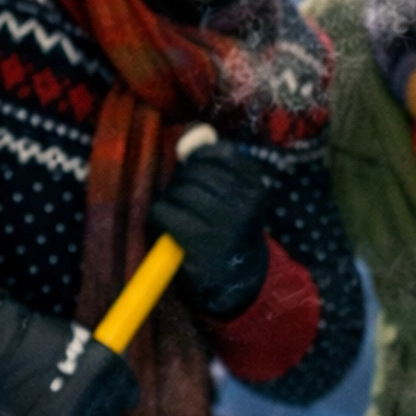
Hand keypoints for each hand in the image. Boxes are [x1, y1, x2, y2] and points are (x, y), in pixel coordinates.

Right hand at [0, 292, 138, 415]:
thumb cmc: (23, 339)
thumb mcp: (69, 340)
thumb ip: (89, 359)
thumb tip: (102, 378)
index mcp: (109, 362)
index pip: (127, 390)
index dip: (112, 397)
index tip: (100, 401)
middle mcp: (103, 387)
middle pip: (109, 413)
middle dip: (91, 414)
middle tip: (68, 412)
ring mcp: (84, 409)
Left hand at [150, 140, 270, 317]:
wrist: (239, 283)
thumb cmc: (230, 229)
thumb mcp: (234, 193)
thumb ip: (213, 158)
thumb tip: (194, 132)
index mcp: (254, 186)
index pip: (218, 153)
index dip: (200, 162)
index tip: (202, 182)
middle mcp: (244, 203)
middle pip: (194, 171)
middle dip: (183, 184)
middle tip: (190, 204)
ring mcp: (223, 224)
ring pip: (178, 191)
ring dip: (171, 202)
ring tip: (182, 218)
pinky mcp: (199, 242)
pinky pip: (163, 211)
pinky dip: (160, 219)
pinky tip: (172, 231)